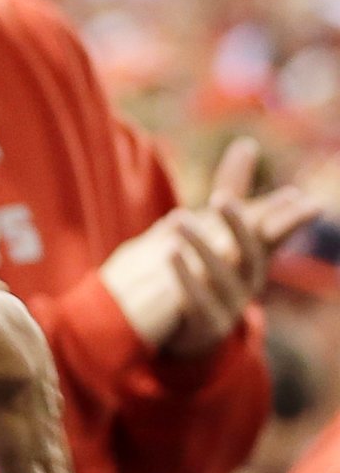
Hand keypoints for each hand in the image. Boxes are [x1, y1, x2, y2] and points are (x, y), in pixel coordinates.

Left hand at [164, 139, 321, 356]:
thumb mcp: (221, 227)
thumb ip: (234, 187)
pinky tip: (169, 254)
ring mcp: (230, 304)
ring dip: (201, 247)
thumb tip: (247, 143)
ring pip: (221, 275)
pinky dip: (185, 278)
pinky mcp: (206, 324)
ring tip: (178, 219)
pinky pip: (198, 301)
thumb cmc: (210, 267)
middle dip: (239, 225)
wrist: (187, 328)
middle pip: (250, 253)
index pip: (275, 233)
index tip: (303, 200)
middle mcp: (249, 280)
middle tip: (222, 198)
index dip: (290, 218)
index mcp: (254, 254)